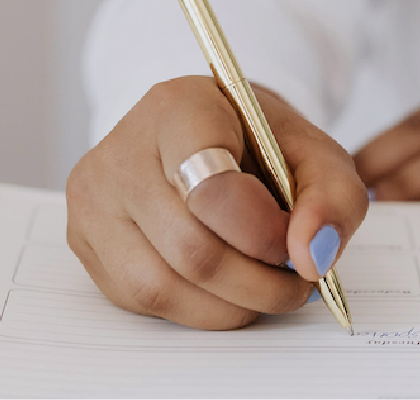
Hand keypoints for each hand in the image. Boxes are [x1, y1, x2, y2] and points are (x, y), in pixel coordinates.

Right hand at [66, 76, 367, 329]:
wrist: (205, 136)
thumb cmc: (258, 145)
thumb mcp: (315, 154)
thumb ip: (333, 198)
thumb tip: (315, 258)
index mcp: (177, 108)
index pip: (212, 189)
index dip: (264, 235)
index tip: (297, 247)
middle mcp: (121, 152)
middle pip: (191, 251)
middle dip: (258, 284)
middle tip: (294, 282)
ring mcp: (93, 200)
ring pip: (162, 288)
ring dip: (230, 307)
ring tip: (264, 289)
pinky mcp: (85, 242)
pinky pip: (142, 303)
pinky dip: (197, 310)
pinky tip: (223, 287)